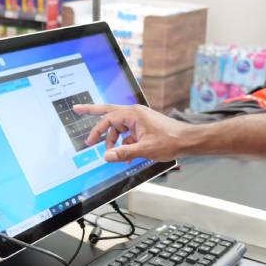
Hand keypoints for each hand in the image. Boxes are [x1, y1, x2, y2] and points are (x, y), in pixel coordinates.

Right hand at [72, 104, 193, 162]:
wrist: (187, 140)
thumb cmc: (170, 141)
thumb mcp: (144, 150)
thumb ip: (124, 153)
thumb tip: (107, 156)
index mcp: (134, 114)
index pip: (109, 119)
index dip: (97, 131)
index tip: (90, 141)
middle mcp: (135, 114)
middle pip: (109, 112)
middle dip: (93, 112)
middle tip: (78, 109)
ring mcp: (139, 120)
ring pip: (118, 127)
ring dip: (114, 140)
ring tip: (112, 153)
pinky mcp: (143, 127)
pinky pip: (128, 134)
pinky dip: (124, 144)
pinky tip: (126, 156)